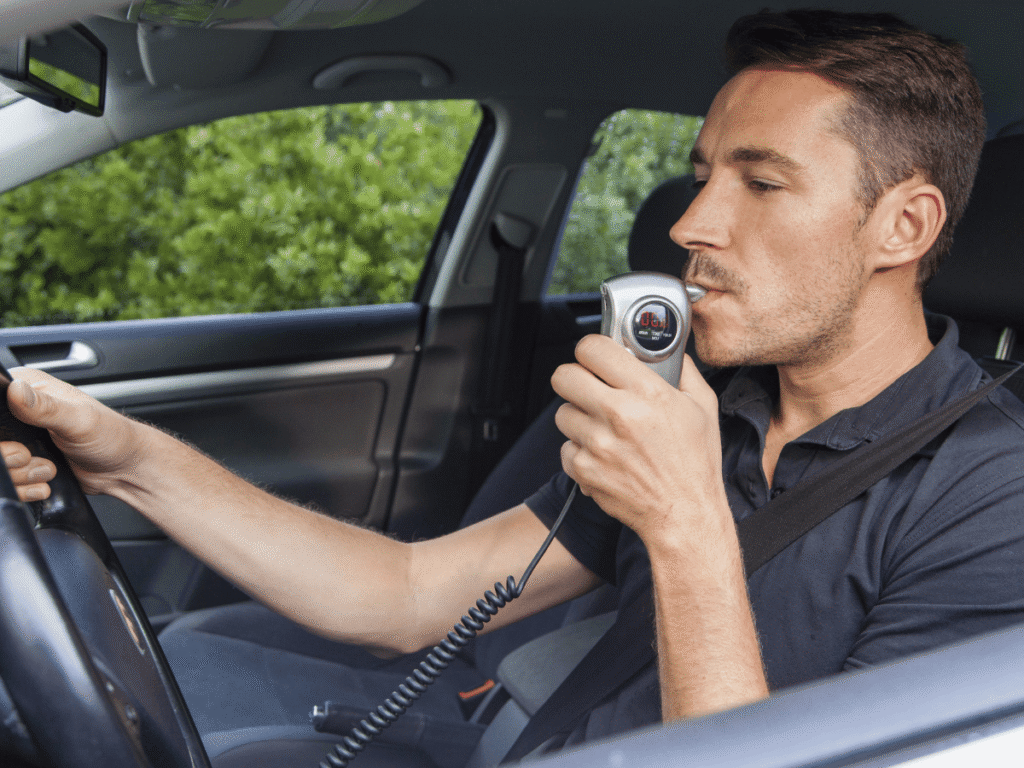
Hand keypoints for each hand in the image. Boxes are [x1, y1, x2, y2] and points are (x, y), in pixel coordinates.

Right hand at [2, 368, 144, 499]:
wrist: (125, 469)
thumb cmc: (112, 436)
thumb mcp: (79, 419)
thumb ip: (45, 407)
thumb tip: (15, 390)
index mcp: (29, 387)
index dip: (0, 427)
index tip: (15, 439)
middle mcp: (18, 411)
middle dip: (10, 455)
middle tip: (30, 454)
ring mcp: (20, 439)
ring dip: (20, 473)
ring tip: (47, 466)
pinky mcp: (23, 463)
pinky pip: (6, 481)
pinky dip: (23, 487)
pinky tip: (45, 479)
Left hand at [551, 335, 727, 548]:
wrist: (684, 514)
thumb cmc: (695, 464)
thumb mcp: (703, 407)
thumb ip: (683, 371)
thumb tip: (667, 350)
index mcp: (647, 393)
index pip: (593, 348)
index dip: (592, 349)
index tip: (596, 357)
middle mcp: (618, 415)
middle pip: (564, 376)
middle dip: (575, 378)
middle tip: (590, 387)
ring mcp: (598, 444)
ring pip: (562, 413)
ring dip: (579, 417)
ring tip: (603, 428)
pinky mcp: (584, 469)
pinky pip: (565, 447)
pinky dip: (580, 451)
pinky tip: (603, 455)